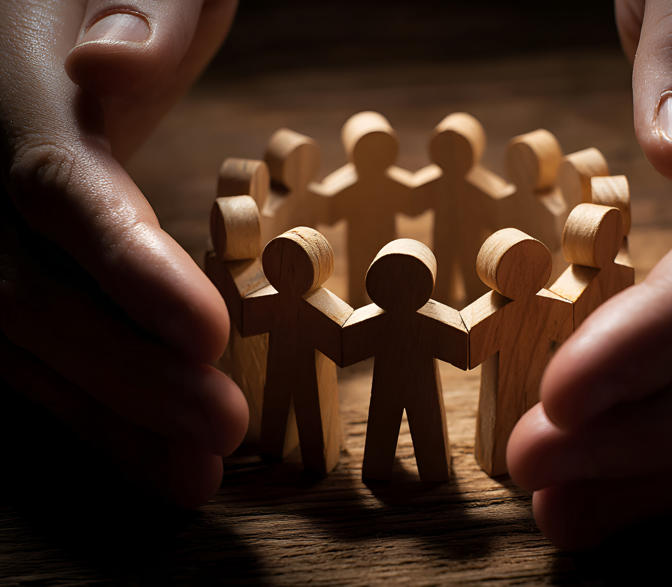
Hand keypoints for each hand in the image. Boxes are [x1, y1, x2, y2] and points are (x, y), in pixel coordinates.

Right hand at [0, 0, 246, 506]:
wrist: (32, 26)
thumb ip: (140, 12)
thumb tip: (104, 66)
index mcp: (5, 85)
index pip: (54, 186)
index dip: (127, 268)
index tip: (207, 335)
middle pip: (24, 290)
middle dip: (127, 370)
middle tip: (218, 428)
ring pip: (11, 341)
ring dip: (105, 416)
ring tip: (190, 471)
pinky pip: (13, 347)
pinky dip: (81, 405)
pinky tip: (142, 449)